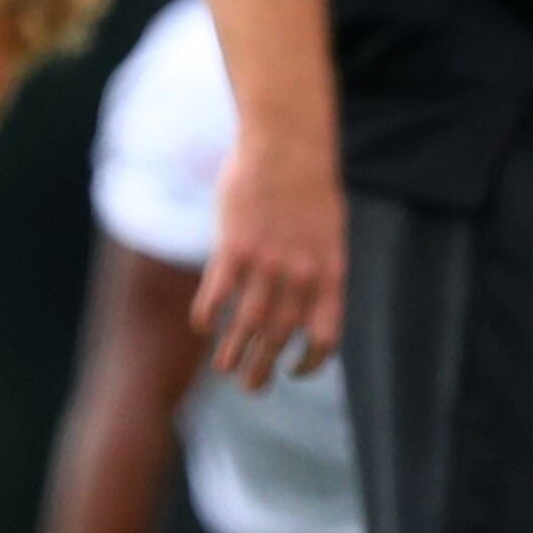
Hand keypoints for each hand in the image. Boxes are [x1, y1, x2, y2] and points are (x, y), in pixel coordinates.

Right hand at [196, 132, 345, 389]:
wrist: (289, 146)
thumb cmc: (309, 188)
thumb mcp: (329, 234)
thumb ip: (318, 270)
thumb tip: (306, 304)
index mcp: (330, 274)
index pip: (325, 336)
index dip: (310, 362)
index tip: (294, 371)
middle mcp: (300, 276)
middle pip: (281, 338)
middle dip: (264, 368)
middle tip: (251, 386)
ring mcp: (267, 263)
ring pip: (248, 324)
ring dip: (234, 351)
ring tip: (224, 369)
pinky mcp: (235, 247)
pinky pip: (219, 293)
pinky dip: (209, 314)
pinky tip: (203, 326)